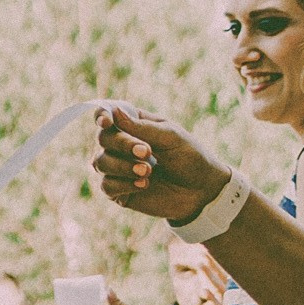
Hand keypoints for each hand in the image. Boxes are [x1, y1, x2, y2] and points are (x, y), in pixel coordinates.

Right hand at [94, 104, 233, 222]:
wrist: (203, 192)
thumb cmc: (190, 158)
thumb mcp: (171, 137)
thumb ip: (142, 127)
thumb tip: (114, 113)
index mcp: (133, 125)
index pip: (107, 114)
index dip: (102, 116)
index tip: (107, 122)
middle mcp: (120, 145)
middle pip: (103, 138)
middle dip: (122, 144)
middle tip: (148, 152)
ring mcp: (118, 168)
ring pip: (100, 162)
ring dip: (123, 166)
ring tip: (148, 172)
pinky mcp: (119, 191)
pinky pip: (106, 185)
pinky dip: (124, 184)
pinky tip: (144, 185)